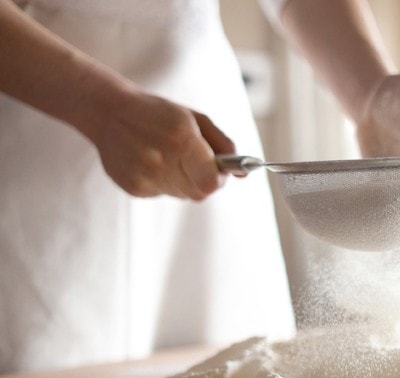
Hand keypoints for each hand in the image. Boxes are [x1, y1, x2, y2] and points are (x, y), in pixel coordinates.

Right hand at [89, 91, 233, 200]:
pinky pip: (162, 193)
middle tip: (194, 161)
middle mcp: (161, 161)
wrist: (108, 112)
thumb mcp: (195, 119)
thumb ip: (223, 145)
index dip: (219, 180)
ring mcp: (144, 177)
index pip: (211, 182)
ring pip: (182, 194)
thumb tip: (243, 174)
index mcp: (181, 139)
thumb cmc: (158, 113)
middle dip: (204, 180)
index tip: (219, 170)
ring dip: (185, 180)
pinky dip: (165, 182)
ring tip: (169, 157)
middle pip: (199, 192)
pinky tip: (152, 161)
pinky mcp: (133, 187)